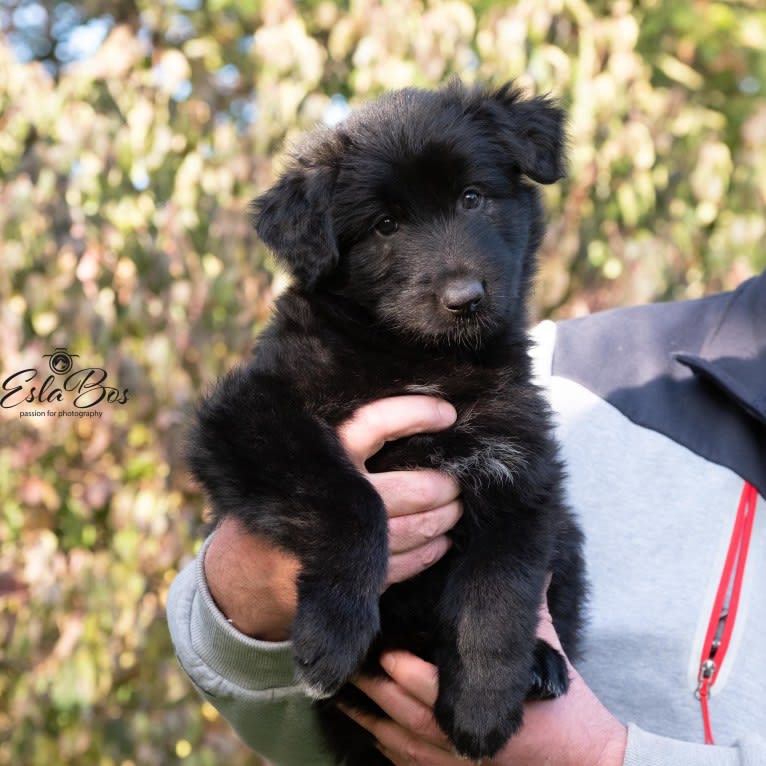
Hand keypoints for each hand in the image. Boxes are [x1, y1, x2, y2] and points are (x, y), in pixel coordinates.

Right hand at [204, 396, 460, 639]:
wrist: (240, 573)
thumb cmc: (281, 502)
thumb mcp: (295, 461)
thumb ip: (339, 443)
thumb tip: (408, 418)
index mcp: (316, 459)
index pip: (375, 423)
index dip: (415, 414)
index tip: (448, 413)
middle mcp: (328, 497)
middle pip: (408, 489)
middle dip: (443, 486)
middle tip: (458, 482)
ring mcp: (336, 545)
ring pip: (410, 529)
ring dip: (442, 520)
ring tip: (455, 509)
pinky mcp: (343, 581)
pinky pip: (401, 567)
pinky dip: (427, 554)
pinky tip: (439, 543)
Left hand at [343, 589, 627, 765]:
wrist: (588, 764)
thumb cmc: (566, 707)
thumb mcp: (549, 652)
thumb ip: (532, 609)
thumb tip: (533, 562)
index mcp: (486, 705)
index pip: (428, 688)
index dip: (399, 669)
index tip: (380, 647)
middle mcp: (464, 741)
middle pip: (404, 715)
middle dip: (373, 690)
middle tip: (350, 664)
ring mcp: (456, 765)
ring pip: (400, 743)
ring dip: (369, 720)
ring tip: (344, 696)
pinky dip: (386, 749)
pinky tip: (371, 730)